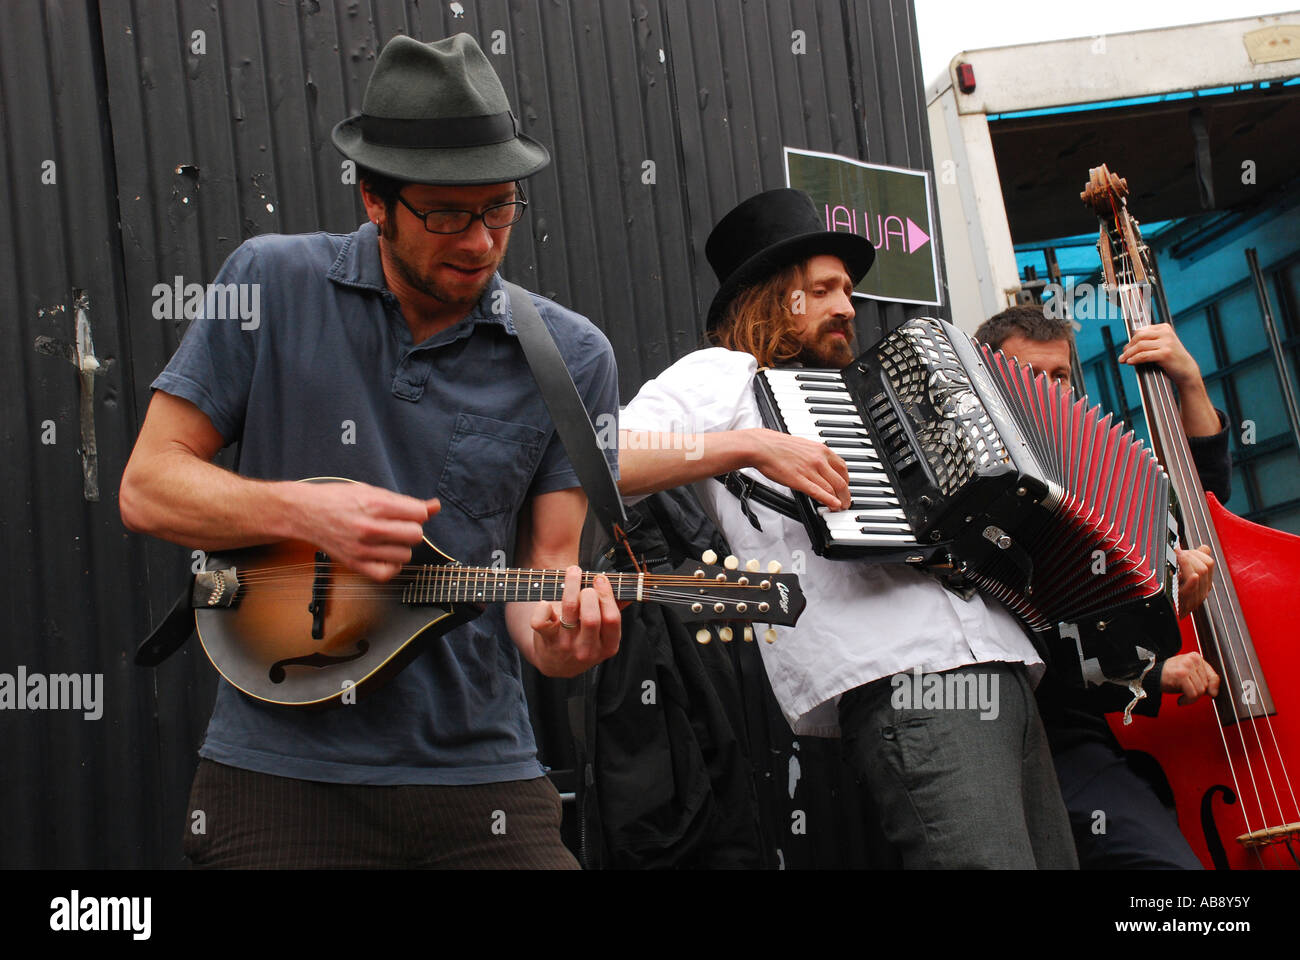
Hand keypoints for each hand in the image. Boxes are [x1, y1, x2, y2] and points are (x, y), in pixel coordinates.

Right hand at [296, 481, 438, 581]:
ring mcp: (362, 549)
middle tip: (397, 525)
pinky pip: (388, 573)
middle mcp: (370, 528)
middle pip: (416, 535)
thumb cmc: (338, 499)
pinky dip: (391, 566)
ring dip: (401, 547)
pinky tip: (384, 555)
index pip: (419, 514)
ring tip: (387, 539)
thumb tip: (435, 506)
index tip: (407, 512)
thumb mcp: (372, 491)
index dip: (417, 513)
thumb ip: (405, 501)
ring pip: (405, 555)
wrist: (305, 512)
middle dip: (411, 529)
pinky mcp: (355, 564)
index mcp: (375, 505)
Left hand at [528, 566, 620, 676]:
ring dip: (571, 586)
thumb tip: (629, 590)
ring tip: (573, 573)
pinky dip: (543, 607)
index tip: (600, 579)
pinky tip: (547, 602)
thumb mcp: (603, 634)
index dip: (606, 595)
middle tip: (586, 584)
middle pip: (591, 617)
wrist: (557, 664)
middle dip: (589, 593)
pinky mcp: (546, 641)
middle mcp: (587, 649)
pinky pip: (541, 621)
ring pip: (569, 610)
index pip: (612, 619)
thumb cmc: (584, 639)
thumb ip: (615, 611)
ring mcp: (566, 646)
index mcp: (607, 646)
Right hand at [750, 428, 851, 509]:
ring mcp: (810, 470)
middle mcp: (819, 460)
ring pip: (832, 488)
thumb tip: (822, 464)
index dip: (847, 481)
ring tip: (839, 508)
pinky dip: (829, 501)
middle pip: (841, 481)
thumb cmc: (779, 446)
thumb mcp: (804, 445)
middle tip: (846, 502)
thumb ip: (816, 455)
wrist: (762, 446)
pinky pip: (819, 492)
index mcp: (821, 450)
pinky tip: (834, 506)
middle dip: (846, 495)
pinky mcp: (800, 480)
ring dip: (839, 501)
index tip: (845, 487)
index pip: (843, 468)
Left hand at [1118, 324, 1200, 390]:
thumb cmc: (1171, 359)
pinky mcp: (1165, 353)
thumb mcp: (1161, 346)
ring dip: (1129, 354)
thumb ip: (1148, 342)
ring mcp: (1167, 342)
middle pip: (1139, 337)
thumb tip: (1127, 346)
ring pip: (1140, 346)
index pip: (1141, 331)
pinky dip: (1135, 358)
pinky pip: (1144, 355)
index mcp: (1164, 328)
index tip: (1126, 348)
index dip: (1131, 340)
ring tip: (1124, 360)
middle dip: (1128, 347)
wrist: (1186, 370)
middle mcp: (1166, 333)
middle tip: (1123, 356)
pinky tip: (1130, 362)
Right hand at [1159, 651, 1219, 705]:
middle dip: (1197, 693)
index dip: (1212, 688)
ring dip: (1191, 698)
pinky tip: (1181, 700)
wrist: (1150, 675)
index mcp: (1196, 657)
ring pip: (1200, 690)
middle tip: (1186, 692)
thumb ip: (1205, 680)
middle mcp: (1192, 659)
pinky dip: (1187, 700)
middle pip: (1206, 685)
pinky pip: (1192, 694)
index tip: (1209, 693)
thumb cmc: (1170, 676)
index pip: (1213, 676)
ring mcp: (1186, 666)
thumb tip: (1214, 692)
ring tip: (1183, 695)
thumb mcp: (1190, 675)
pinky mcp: (1181, 675)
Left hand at [1176, 544, 1214, 617]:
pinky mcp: (1184, 602)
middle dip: (1189, 556)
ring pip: (1200, 572)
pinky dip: (1192, 580)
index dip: (1195, 553)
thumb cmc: (1174, 594)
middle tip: (1176, 556)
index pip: (1208, 562)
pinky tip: (1189, 575)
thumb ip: (1196, 560)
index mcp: (1205, 582)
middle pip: (1204, 566)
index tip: (1183, 552)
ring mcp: (1195, 596)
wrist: (1166, 614)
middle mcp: (1203, 589)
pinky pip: (1192, 589)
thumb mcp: (1185, 575)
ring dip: (1186, 562)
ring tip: (1175, 560)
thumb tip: (1204, 547)